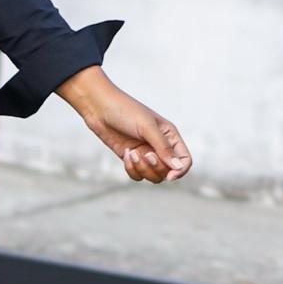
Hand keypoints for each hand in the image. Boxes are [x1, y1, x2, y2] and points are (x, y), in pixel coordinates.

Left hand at [56, 67, 191, 184]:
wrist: (99, 107)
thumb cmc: (125, 111)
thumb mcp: (147, 128)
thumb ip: (163, 148)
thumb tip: (178, 167)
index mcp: (170, 136)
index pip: (184, 160)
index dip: (180, 171)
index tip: (169, 176)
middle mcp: (160, 146)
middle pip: (168, 171)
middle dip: (156, 167)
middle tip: (144, 154)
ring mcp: (145, 153)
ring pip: (153, 176)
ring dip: (142, 169)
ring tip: (131, 153)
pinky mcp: (131, 158)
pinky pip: (137, 175)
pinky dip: (131, 169)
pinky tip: (125, 154)